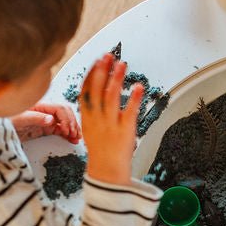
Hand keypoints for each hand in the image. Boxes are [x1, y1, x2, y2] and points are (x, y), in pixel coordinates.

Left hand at [10, 103, 79, 143]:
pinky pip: (60, 129)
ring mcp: (46, 119)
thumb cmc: (7, 120)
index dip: (66, 119)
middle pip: (66, 113)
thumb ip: (36, 118)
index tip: (66, 131)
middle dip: (72, 123)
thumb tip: (52, 120)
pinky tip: (72, 139)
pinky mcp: (45, 128)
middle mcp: (46, 111)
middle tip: (74, 135)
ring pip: (65, 121)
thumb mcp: (20, 119)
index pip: (60, 109)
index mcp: (41, 105)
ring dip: (73, 128)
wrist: (0, 129)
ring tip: (77, 138)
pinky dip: (67, 133)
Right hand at [79, 53, 143, 185]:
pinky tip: (138, 86)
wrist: (107, 169)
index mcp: (87, 116)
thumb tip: (96, 89)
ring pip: (111, 97)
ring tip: (122, 64)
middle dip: (101, 70)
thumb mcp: (90, 127)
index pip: (86, 90)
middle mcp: (97, 118)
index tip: (97, 60)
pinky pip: (129, 111)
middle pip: (97, 90)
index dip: (91, 73)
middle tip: (108, 55)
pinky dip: (134, 98)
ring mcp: (110, 124)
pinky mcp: (125, 130)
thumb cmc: (101, 148)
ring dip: (116, 79)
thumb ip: (92, 109)